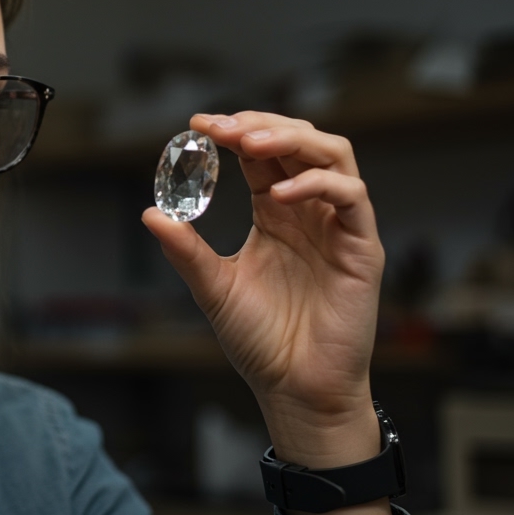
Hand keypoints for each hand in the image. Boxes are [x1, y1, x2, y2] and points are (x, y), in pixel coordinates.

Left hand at [142, 112, 384, 463]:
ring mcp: (338, 226)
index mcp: (275, 213)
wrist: (294, 389)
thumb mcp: (213, 287)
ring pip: (333, 155)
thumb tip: (151, 213)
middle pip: (297, 142)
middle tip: (220, 127)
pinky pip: (351, 198)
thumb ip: (186, 250)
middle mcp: (308, 211)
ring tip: (249, 144)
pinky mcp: (362, 248)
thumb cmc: (261, 341)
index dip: (233, 132)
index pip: (259, 155)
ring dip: (291, 140)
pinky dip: (318, 184)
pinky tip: (280, 194)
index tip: (196, 125)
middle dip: (259, 126)